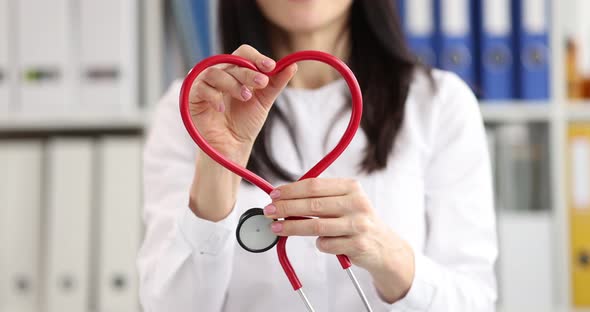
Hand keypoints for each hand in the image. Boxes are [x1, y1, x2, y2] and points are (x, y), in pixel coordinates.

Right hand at [188, 44, 297, 161]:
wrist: (231, 148)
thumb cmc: (245, 124)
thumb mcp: (264, 101)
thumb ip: (276, 83)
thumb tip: (293, 65)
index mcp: (236, 71)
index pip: (243, 53)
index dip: (257, 58)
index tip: (272, 67)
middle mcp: (219, 74)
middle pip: (232, 61)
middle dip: (249, 72)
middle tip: (262, 83)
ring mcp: (204, 84)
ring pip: (215, 72)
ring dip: (233, 83)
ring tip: (246, 97)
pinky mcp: (192, 97)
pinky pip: (200, 87)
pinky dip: (213, 96)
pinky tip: (222, 108)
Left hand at [263, 178, 414, 302]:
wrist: (384, 246)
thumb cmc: (357, 220)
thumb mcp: (345, 201)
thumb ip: (320, 197)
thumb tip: (284, 197)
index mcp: (351, 187)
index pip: (314, 185)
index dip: (290, 190)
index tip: (274, 195)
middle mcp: (357, 203)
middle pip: (312, 204)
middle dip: (286, 208)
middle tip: (268, 211)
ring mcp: (358, 225)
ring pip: (316, 226)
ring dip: (291, 227)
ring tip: (276, 228)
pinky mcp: (357, 245)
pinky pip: (326, 245)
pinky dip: (319, 244)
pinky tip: (320, 243)